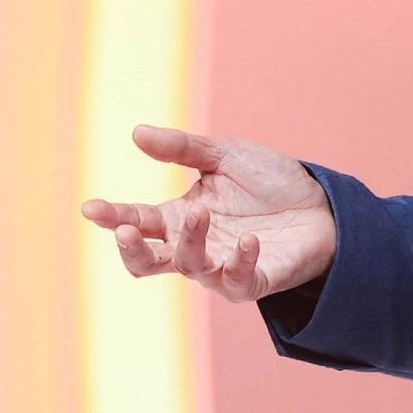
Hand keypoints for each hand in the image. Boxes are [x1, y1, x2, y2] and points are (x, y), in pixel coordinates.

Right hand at [78, 122, 337, 303]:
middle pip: (148, 263)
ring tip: (200, 211)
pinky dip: (239, 260)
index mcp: (180, 218)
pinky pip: (237, 280)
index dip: (113, 217)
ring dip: (191, 241)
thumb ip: (182, 149)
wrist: (322, 205)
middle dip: (132, 251)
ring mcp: (222, 267)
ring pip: (191, 268)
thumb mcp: (224, 156)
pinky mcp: (254, 281)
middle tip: (127, 231)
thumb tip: (136, 132)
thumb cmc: (270, 183)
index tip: (90, 207)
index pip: (138, 221)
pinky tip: (247, 240)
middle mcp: (196, 247)